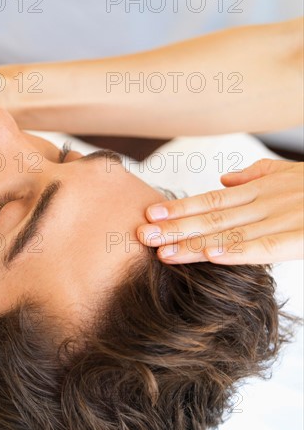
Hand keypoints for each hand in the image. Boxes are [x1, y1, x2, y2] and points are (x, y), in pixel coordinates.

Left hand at [137, 159, 303, 264]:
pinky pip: (268, 246)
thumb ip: (256, 176)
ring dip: (196, 244)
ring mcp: (286, 218)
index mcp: (261, 190)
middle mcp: (266, 203)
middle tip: (141, 235)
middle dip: (175, 228)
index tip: (149, 214)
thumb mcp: (289, 173)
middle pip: (213, 218)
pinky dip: (240, 251)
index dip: (179, 208)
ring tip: (164, 252)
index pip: (211, 201)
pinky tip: (213, 256)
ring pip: (232, 233)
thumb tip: (224, 181)